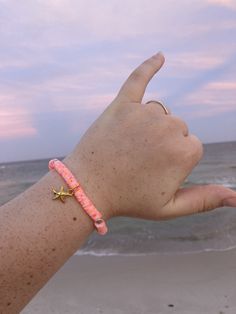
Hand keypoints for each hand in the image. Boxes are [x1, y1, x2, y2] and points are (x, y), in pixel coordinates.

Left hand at [66, 52, 235, 220]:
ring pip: (159, 113)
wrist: (89, 188)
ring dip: (149, 127)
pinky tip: (161, 56)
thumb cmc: (130, 199)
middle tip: (138, 162)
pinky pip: (138, 79)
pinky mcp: (122, 104)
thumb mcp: (170, 208)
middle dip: (162, 144)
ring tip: (128, 147)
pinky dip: (149, 66)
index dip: (173, 161)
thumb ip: (205, 200)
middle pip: (176, 128)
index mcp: (186, 151)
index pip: (191, 146)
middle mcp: (169, 127)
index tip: (154, 172)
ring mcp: (145, 113)